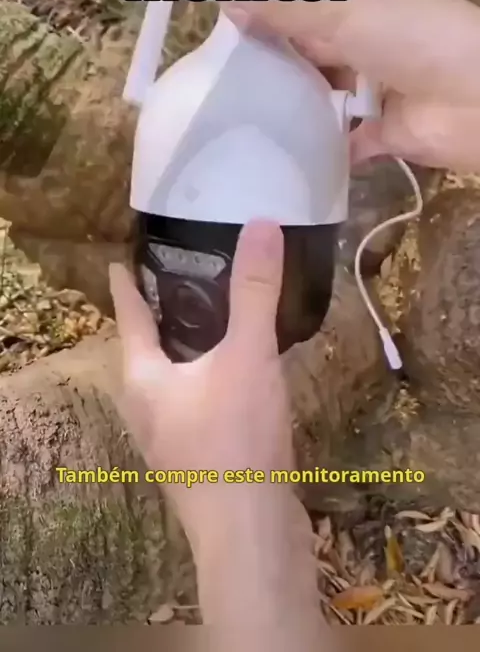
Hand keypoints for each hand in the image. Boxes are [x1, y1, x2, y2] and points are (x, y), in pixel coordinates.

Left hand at [109, 220, 294, 543]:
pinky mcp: (202, 461)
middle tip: (187, 276)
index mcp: (143, 378)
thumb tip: (262, 223)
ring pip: (177, 380)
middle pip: (149, 349)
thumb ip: (254, 291)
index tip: (125, 260)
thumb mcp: (247, 355)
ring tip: (220, 318)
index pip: (130, 316)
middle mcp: (147, 408)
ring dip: (193, 349)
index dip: (128, 285)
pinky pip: (202, 404)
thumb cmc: (236, 439)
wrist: (252, 534)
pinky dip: (216, 378)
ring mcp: (172, 440)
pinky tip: (245, 373)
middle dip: (164, 315)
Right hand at [226, 0, 479, 172]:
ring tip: (235, 107)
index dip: (273, 4)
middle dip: (274, 54)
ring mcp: (377, 88)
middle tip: (218, 66)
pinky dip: (318, 146)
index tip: (226, 18)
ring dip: (290, 100)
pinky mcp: (382, 132)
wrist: (478, 101)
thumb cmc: (415, 39)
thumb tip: (228, 1)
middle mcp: (372, 40)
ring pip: (323, 92)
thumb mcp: (347, 12)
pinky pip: (343, 140)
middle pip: (313, 45)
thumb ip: (288, 9)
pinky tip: (278, 150)